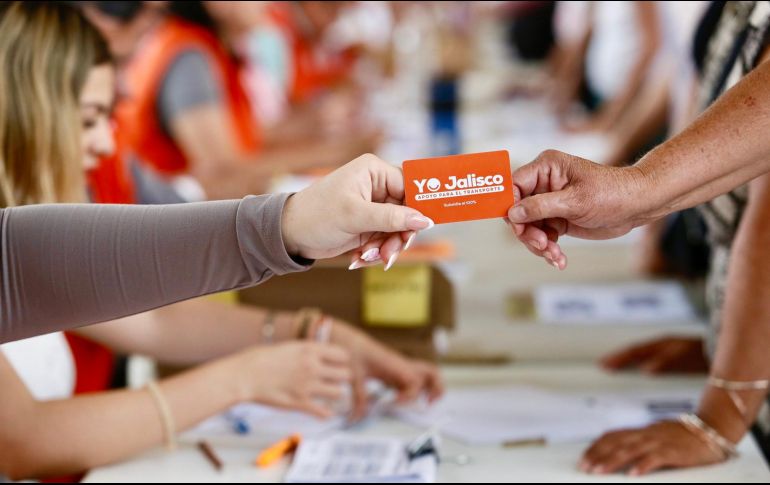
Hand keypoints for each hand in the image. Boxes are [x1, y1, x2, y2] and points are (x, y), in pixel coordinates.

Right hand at [232, 341, 352, 417]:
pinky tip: (321, 411)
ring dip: (334, 394)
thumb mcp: (288, 347)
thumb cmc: (261, 359)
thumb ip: (307, 351)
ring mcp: (308, 386)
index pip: (343, 355)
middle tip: (332, 380)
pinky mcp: (300, 403)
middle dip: (341, 377)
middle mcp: (313, 367)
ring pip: (339, 393)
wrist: (244, 376)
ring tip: (326, 394)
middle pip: (346, 374)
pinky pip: (323, 412)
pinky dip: (325, 413)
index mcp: (310, 350)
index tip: (335, 364)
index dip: (341, 360)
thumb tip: (320, 354)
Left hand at [282, 154, 433, 261]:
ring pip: (398, 231)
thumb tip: (425, 220)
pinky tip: (358, 258)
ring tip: (367, 258)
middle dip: (399, 236)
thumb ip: (392, 218)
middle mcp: (376, 187)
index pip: (409, 186)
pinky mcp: (368, 226)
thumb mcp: (356, 215)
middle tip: (389, 254)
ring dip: (386, 248)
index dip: (418, 207)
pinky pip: (385, 240)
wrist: (290, 234)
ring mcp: (373, 208)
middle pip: (407, 212)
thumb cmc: (317, 214)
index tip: (425, 227)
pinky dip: (376, 252)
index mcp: (374, 171)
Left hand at [330, 321, 443, 419]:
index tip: (394, 402)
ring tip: (426, 402)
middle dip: (436, 389)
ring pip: (427, 374)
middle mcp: (403, 365)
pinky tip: (406, 398)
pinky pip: (416, 378)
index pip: (414, 381)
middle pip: (432, 373)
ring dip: (432, 388)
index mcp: (395, 365)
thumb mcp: (354, 375)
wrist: (351, 341)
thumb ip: (358, 397)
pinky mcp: (398, 370)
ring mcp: (403, 367)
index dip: (408, 395)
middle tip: (428, 403)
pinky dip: (419, 388)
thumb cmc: (354, 351)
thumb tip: (359, 415)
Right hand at [507, 150, 648, 268]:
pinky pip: (542, 236)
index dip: (511, 206)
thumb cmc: (611, 193)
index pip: (515, 185)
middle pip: (518, 211)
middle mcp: (544, 183)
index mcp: (546, 168)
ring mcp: (549, 202)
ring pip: (528, 227)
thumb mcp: (575, 201)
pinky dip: (548, 249)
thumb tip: (513, 213)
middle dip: (528, 232)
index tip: (517, 227)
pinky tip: (559, 259)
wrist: (636, 206)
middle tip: (542, 245)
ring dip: (539, 245)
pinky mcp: (557, 219)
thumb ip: (540, 206)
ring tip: (555, 256)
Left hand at [580, 421, 725, 475]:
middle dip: (597, 454)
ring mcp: (660, 441)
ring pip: (631, 449)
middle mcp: (647, 434)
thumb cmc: (684, 436)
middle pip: (616, 442)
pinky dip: (643, 465)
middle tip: (584, 467)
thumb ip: (641, 442)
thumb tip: (620, 451)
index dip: (595, 446)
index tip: (583, 459)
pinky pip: (656, 457)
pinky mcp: (674, 451)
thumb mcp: (658, 436)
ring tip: (599, 471)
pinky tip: (633, 474)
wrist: (713, 428)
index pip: (612, 436)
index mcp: (642, 431)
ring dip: (612, 460)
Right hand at [601, 337, 708, 374]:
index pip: (634, 351)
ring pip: (641, 355)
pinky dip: (639, 363)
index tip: (602, 366)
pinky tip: (639, 372)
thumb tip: (644, 370)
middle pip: (634, 352)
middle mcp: (661, 345)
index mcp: (660, 343)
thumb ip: (664, 362)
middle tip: (601, 366)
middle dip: (618, 358)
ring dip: (627, 361)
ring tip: (613, 368)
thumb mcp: (684, 357)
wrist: (725, 350)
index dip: (618, 358)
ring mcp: (667, 350)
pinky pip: (650, 359)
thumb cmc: (704, 354)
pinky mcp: (675, 357)